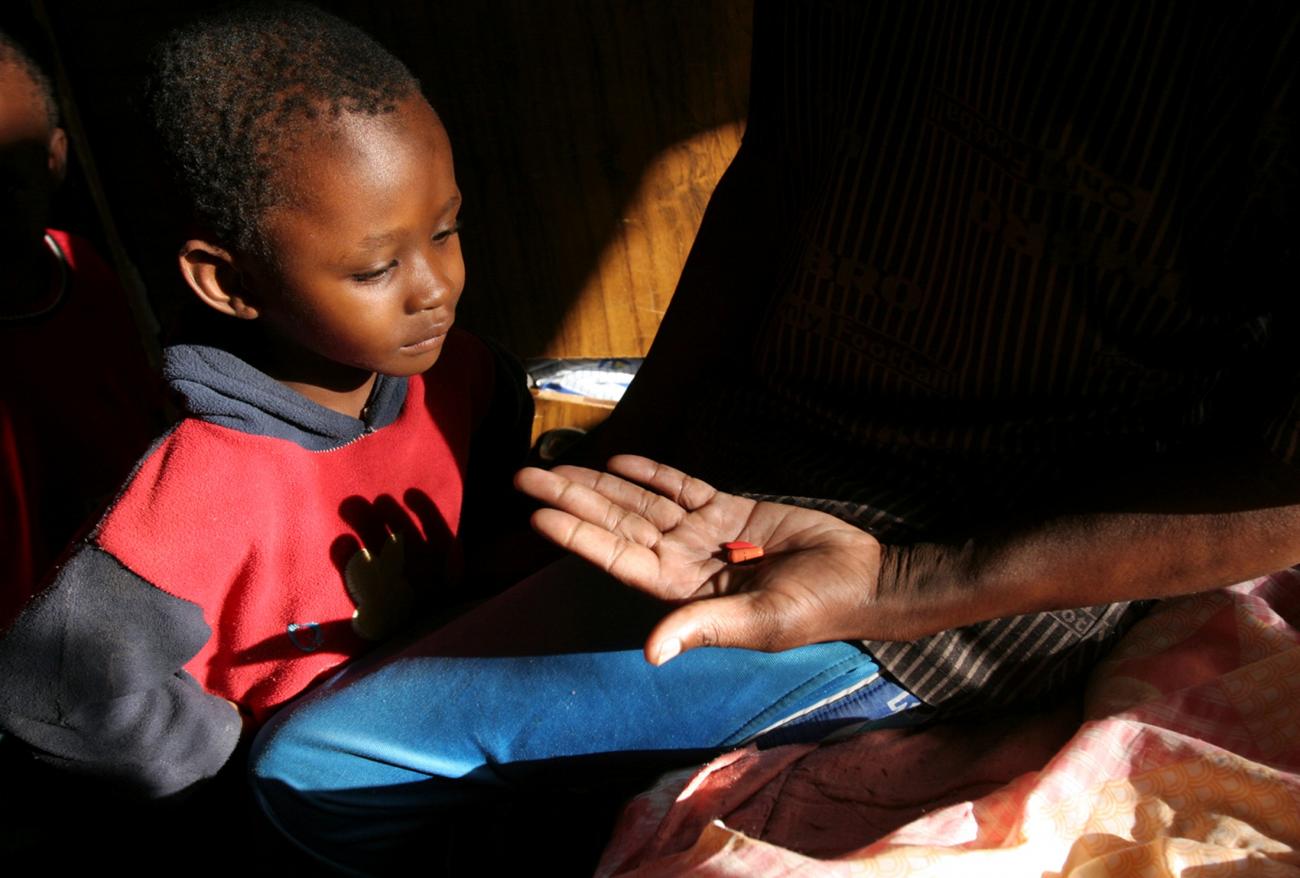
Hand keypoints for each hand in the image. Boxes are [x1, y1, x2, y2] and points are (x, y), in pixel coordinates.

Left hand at [513, 455, 885, 663]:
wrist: (865, 576)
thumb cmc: (819, 606)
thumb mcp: (762, 622)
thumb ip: (706, 627)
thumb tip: (652, 652)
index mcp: (684, 591)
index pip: (618, 557)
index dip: (577, 535)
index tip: (537, 516)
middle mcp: (684, 560)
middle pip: (617, 522)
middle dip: (571, 499)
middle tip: (525, 475)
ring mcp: (705, 533)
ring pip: (641, 501)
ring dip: (600, 482)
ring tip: (557, 463)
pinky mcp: (730, 509)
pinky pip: (682, 488)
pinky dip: (652, 473)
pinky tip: (619, 461)